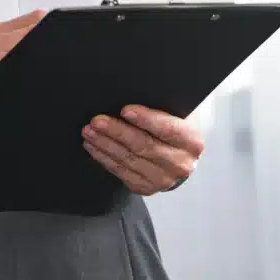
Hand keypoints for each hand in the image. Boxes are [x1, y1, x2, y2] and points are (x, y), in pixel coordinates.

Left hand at [81, 105, 204, 195]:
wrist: (179, 156)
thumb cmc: (173, 126)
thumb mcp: (177, 112)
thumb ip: (162, 105)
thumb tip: (134, 91)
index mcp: (191, 141)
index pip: (168, 129)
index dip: (146, 119)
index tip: (124, 109)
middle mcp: (180, 164)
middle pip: (144, 146)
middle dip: (117, 131)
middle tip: (96, 120)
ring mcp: (163, 180)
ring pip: (129, 160)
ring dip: (105, 145)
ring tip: (88, 131)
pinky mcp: (147, 188)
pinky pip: (121, 172)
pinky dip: (104, 158)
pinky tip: (92, 146)